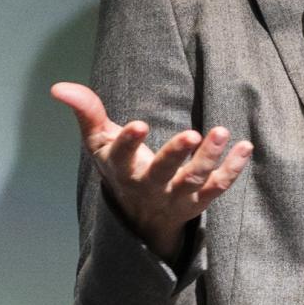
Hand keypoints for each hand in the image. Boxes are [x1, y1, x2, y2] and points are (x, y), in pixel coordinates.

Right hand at [50, 82, 252, 261]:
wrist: (140, 217)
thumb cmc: (120, 167)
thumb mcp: (99, 142)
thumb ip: (86, 112)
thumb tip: (58, 87)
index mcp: (122, 169)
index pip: (122, 156)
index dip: (129, 142)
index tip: (139, 124)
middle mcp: (149, 185)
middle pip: (163, 172)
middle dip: (177, 154)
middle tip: (193, 134)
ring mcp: (176, 196)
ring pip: (194, 180)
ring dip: (210, 158)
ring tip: (221, 132)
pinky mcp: (198, 200)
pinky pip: (218, 187)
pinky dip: (232, 169)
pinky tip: (245, 147)